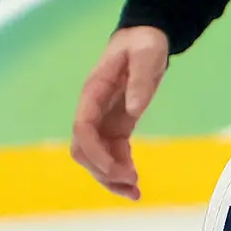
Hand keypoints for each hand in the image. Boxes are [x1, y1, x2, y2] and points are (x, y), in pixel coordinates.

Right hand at [70, 26, 169, 196]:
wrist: (145, 38)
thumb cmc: (144, 43)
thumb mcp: (147, 53)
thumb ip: (140, 79)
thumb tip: (134, 109)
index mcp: (94, 92)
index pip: (83, 129)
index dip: (96, 154)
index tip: (119, 170)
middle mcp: (93, 109)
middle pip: (83, 150)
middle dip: (103, 171)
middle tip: (132, 184)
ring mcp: (103, 120)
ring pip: (94, 158)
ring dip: (110, 178)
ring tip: (135, 192)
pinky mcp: (116, 126)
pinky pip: (111, 154)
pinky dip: (120, 170)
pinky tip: (135, 181)